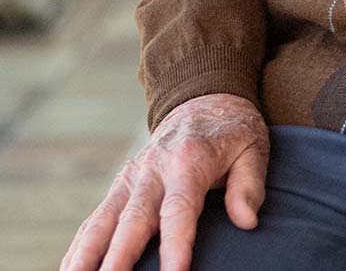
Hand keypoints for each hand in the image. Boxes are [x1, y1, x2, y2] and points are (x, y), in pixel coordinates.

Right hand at [62, 93, 268, 270]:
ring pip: (103, 221)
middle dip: (120, 257)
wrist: (203, 101)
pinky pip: (95, 219)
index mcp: (190, 159)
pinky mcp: (119, 185)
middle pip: (134, 219)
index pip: (180, 208)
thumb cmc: (232, 132)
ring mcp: (132, 177)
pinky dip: (80, 247)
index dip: (176, 243)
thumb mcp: (253, 148)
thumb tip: (246, 221)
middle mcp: (154, 168)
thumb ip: (249, 185)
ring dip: (87, 256)